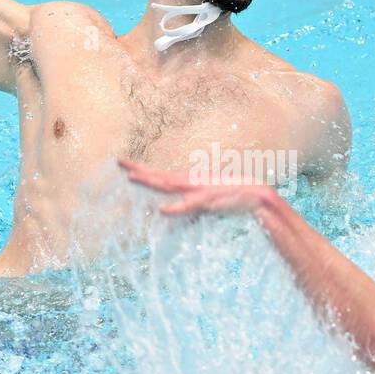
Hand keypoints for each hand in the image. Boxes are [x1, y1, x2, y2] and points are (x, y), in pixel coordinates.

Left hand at [119, 160, 275, 215]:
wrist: (256, 194)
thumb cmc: (232, 197)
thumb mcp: (207, 203)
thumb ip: (191, 206)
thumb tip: (175, 212)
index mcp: (189, 182)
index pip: (160, 176)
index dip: (142, 171)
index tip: (124, 165)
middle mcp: (191, 182)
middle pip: (159, 177)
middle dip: (138, 169)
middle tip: (118, 161)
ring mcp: (199, 190)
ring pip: (169, 186)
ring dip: (151, 181)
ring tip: (132, 177)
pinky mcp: (208, 200)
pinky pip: (189, 204)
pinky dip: (176, 207)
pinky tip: (162, 209)